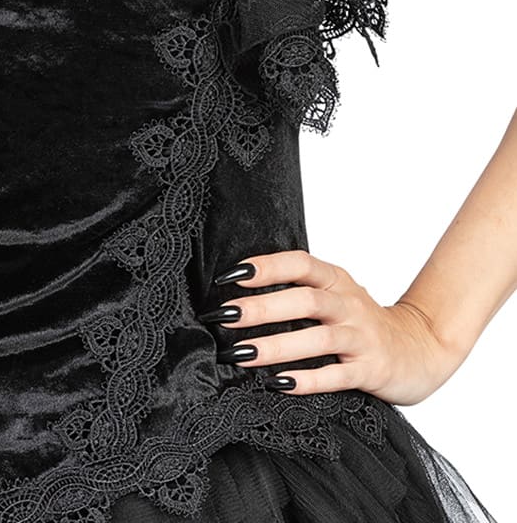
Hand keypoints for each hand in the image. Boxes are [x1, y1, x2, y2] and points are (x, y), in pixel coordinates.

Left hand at [198, 248, 466, 405]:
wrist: (420, 349)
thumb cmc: (362, 322)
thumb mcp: (336, 296)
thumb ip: (301, 290)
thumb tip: (242, 293)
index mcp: (337, 280)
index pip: (301, 263)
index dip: (267, 266)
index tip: (231, 276)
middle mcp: (349, 303)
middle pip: (305, 300)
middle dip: (262, 308)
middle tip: (226, 316)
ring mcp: (362, 337)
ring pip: (319, 338)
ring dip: (278, 345)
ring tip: (242, 353)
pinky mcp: (371, 369)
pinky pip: (338, 375)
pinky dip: (309, 379)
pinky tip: (280, 383)